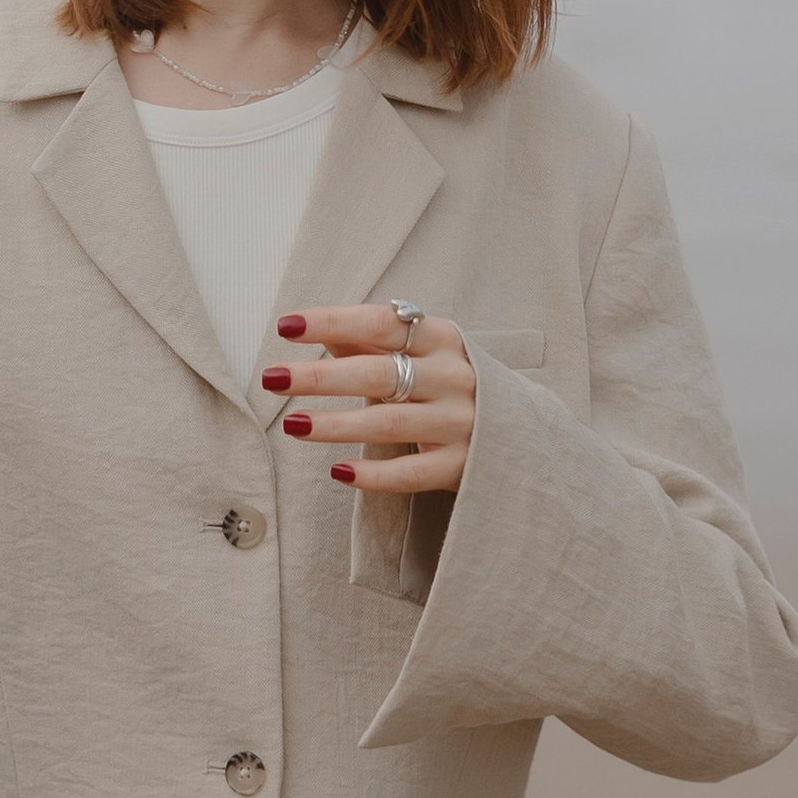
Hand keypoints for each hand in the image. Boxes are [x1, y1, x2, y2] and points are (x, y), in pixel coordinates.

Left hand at [264, 304, 477, 497]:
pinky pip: (411, 474)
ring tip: (292, 425)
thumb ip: (373, 341)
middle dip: (320, 376)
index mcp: (442, 339)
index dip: (333, 322)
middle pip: (378, 374)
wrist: (526, 433)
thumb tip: (314, 330)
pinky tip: (338, 472)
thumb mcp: (424, 352)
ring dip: (336, 425)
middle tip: (271, 378)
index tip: (286, 326)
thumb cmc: (452, 383)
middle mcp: (454, 377)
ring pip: (390, 424)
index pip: (382, 323)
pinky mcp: (463, 467)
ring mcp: (462, 423)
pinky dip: (373, 476)